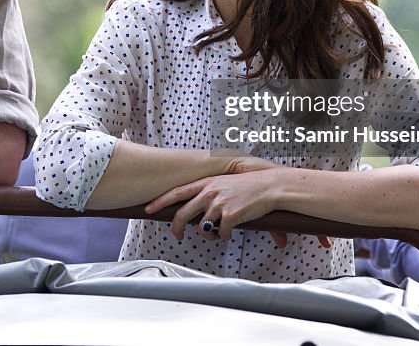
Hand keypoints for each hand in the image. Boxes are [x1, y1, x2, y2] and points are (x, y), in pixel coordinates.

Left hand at [145, 167, 330, 247]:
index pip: (176, 192)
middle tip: (177, 235)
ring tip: (216, 233)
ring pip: (202, 228)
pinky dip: (224, 236)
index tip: (149, 209)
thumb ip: (212, 193)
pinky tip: (230, 232)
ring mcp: (218, 205)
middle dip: (176, 228)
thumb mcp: (226, 183)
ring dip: (207, 235)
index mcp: (206, 183)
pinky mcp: (229, 217)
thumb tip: (204, 210)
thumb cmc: (250, 185)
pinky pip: (220, 234)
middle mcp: (209, 193)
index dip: (160, 202)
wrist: (270, 186)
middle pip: (182, 214)